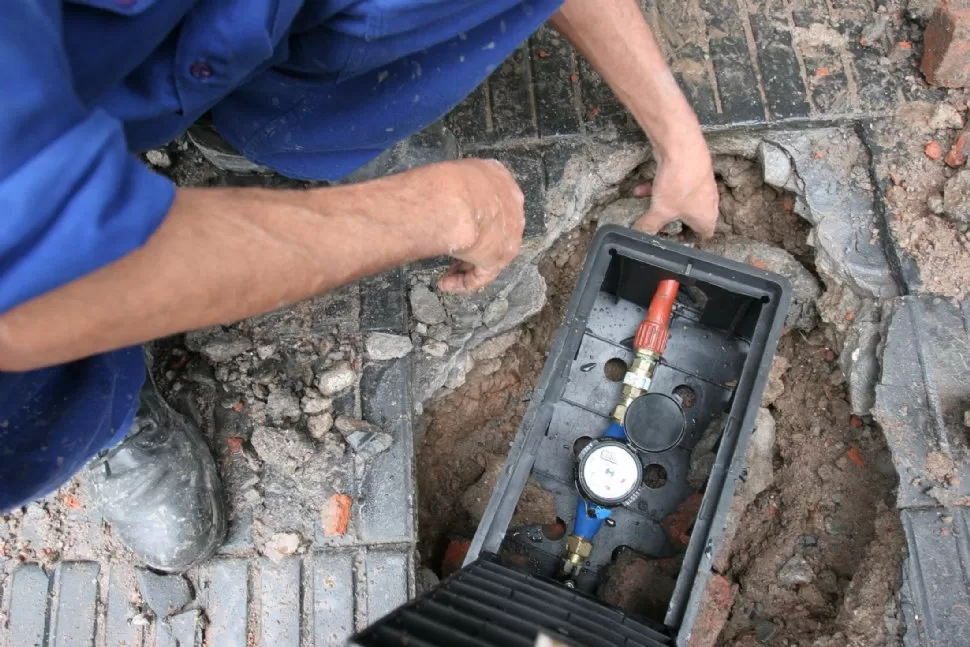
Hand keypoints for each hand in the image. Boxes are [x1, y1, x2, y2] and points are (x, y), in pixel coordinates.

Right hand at [436, 159, 524, 293]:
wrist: (451, 202)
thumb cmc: (442, 183)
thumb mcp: (448, 174)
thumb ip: (452, 187)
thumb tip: (436, 200)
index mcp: (498, 176)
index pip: (491, 196)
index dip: (474, 213)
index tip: (457, 221)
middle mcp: (512, 203)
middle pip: (495, 227)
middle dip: (476, 240)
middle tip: (454, 249)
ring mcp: (511, 232)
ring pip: (490, 252)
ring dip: (468, 263)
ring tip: (446, 274)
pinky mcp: (500, 257)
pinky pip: (482, 273)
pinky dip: (463, 281)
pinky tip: (446, 284)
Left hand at [633, 136, 718, 238]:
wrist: (681, 147)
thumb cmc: (679, 184)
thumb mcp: (660, 210)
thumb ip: (649, 226)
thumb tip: (638, 235)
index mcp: (707, 217)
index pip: (704, 235)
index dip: (689, 241)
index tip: (673, 241)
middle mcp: (708, 202)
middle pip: (690, 218)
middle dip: (672, 222)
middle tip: (658, 226)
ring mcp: (700, 185)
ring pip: (679, 200)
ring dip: (662, 204)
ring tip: (645, 207)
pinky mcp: (691, 170)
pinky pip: (674, 185)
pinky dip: (660, 188)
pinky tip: (640, 188)